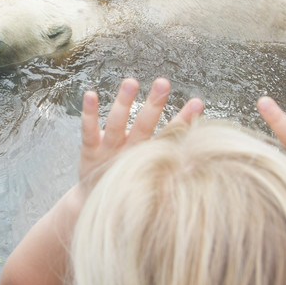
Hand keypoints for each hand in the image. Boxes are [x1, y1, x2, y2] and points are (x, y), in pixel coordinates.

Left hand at [79, 77, 203, 186]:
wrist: (94, 203)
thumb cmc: (123, 182)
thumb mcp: (145, 171)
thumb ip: (162, 156)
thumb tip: (192, 149)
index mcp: (147, 156)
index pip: (169, 135)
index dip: (183, 119)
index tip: (197, 103)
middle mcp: (130, 152)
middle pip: (143, 127)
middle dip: (153, 104)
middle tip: (163, 83)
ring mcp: (108, 152)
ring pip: (117, 125)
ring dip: (124, 102)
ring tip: (130, 81)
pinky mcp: (89, 152)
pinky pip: (88, 131)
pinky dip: (89, 113)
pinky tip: (90, 94)